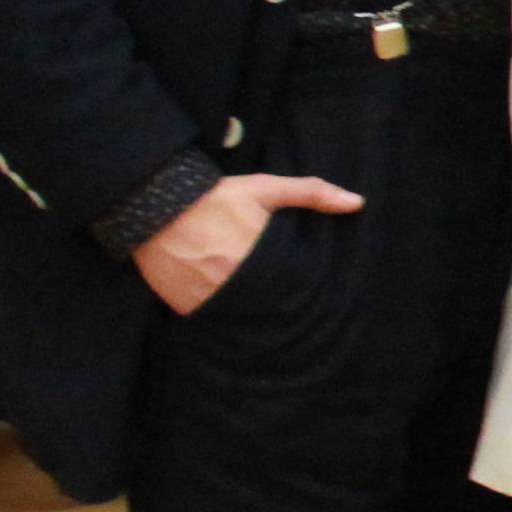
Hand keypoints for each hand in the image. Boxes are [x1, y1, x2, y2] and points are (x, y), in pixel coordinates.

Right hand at [133, 170, 363, 313]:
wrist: (154, 206)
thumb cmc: (215, 197)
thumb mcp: (264, 189)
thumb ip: (311, 194)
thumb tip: (358, 202)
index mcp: (261, 257)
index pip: (295, 288)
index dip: (304, 292)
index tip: (311, 294)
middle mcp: (236, 282)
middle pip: (271, 307)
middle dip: (281, 308)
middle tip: (288, 307)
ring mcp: (209, 298)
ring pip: (243, 317)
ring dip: (254, 315)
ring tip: (262, 310)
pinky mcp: (187, 308)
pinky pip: (213, 321)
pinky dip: (224, 319)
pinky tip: (234, 314)